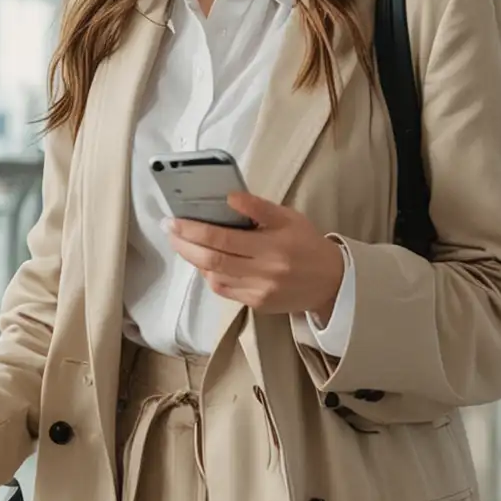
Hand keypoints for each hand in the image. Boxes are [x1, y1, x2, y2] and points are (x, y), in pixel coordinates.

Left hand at [167, 193, 345, 318]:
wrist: (331, 282)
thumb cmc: (307, 244)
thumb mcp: (289, 217)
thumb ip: (258, 207)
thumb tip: (229, 197)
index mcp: (272, 246)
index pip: (222, 239)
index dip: (193, 230)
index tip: (174, 220)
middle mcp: (263, 271)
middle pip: (211, 260)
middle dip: (184, 244)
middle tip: (169, 230)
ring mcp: (258, 291)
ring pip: (214, 276)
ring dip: (194, 259)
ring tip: (183, 242)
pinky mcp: (256, 304)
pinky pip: (223, 289)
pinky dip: (209, 274)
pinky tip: (204, 261)